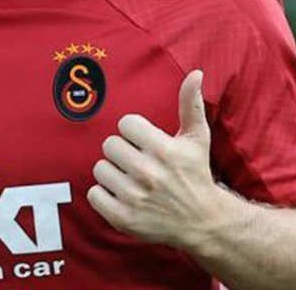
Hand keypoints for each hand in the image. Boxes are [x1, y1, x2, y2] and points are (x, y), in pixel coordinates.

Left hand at [87, 70, 221, 248]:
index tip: (145, 143)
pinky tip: (122, 195)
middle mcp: (148, 173)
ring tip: (131, 180)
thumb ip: (191, 104)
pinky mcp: (123, 218)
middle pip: (109, 145)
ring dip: (112, 173)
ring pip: (100, 168)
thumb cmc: (196, 174)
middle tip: (137, 162)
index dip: (134, 132)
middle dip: (122, 152)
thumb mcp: (197, 139)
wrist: (202, 222)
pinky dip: (104, 195)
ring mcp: (134, 197)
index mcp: (164, 150)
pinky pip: (94, 194)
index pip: (125, 124)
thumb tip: (195, 73)